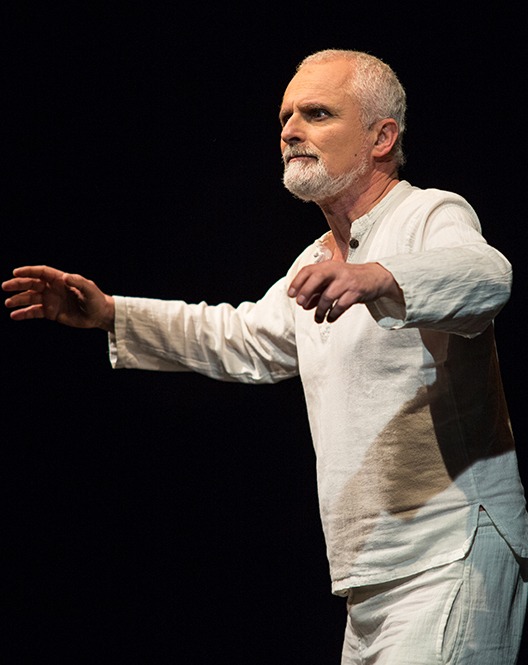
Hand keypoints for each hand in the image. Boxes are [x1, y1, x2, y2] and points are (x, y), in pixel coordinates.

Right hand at [2, 265, 114, 331]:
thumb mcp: (89, 289)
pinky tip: (15, 315)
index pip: (41, 272)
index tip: (16, 272)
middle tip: (5, 286)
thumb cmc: (95, 299)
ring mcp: (50, 300)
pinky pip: (34, 312)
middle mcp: (52, 288)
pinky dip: (24, 313)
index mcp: (60, 279)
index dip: (28, 271)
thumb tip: (65, 277)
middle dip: (18, 285)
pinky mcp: (50, 312)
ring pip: (30, 298)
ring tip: (8, 303)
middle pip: (31, 284)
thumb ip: (78, 282)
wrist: (98, 315)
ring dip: (18, 300)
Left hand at [288, 261, 402, 322]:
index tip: (290, 294)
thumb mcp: (333, 279)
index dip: (297, 282)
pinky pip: (341, 305)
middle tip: (301, 304)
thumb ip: (318, 290)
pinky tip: (330, 318)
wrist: (375, 277)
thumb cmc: (349, 279)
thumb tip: (304, 304)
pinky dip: (333, 314)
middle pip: (317, 277)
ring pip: (328, 296)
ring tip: (318, 318)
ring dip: (320, 310)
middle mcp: (337, 271)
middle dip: (306, 291)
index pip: (309, 270)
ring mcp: (347, 281)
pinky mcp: (356, 292)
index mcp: (328, 266)